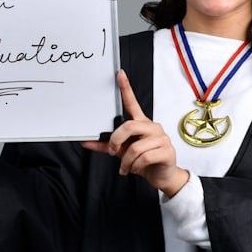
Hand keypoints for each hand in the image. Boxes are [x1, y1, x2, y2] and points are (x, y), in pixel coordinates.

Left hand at [80, 70, 188, 196]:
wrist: (161, 176)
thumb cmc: (142, 160)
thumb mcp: (122, 151)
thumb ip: (106, 145)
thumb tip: (84, 142)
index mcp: (141, 123)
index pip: (132, 103)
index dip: (126, 89)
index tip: (119, 75)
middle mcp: (152, 127)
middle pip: (129, 125)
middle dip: (116, 140)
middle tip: (113, 151)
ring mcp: (161, 138)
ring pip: (136, 146)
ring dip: (126, 161)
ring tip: (126, 167)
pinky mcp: (167, 151)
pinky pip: (145, 157)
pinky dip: (135, 166)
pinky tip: (135, 169)